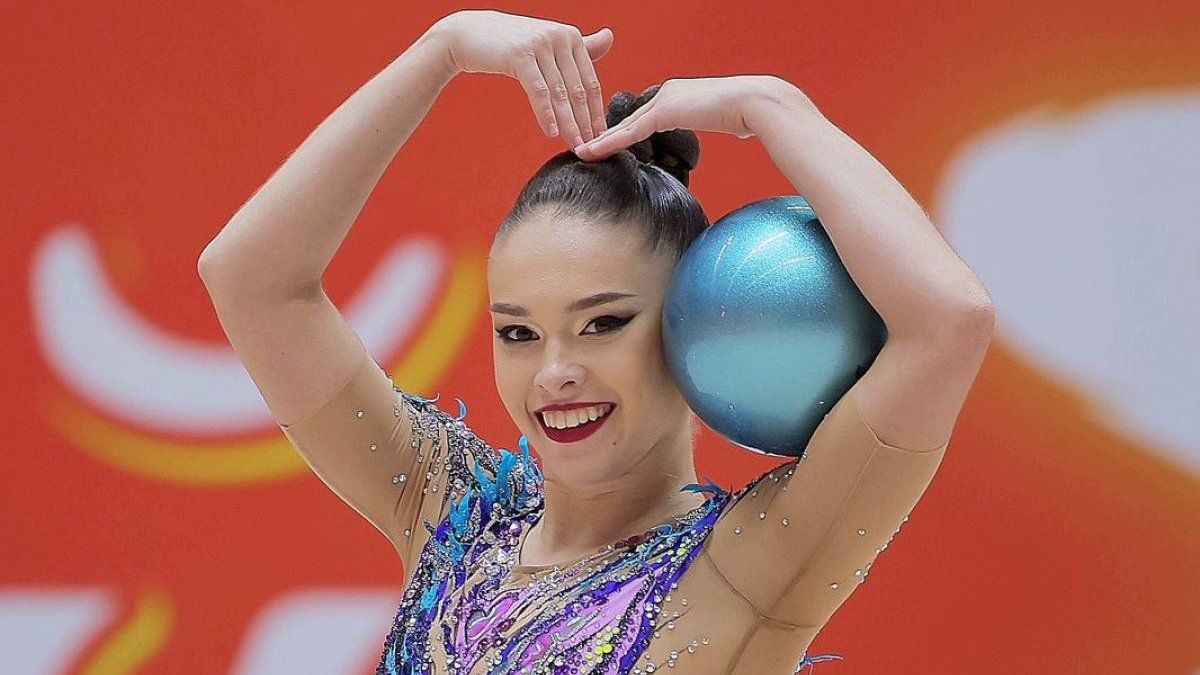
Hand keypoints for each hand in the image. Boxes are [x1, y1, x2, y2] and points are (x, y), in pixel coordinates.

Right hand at [430, 10, 613, 146]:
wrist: (470, 34)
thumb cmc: (511, 43)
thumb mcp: (548, 43)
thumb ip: (579, 46)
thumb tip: (609, 37)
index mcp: (570, 36)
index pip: (590, 81)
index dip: (596, 111)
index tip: (601, 136)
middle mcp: (559, 37)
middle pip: (577, 89)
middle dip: (584, 122)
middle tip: (589, 147)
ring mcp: (540, 44)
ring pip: (559, 92)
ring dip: (567, 122)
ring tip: (573, 144)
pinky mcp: (520, 54)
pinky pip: (538, 90)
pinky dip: (545, 113)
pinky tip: (550, 132)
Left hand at [573, 75, 788, 160]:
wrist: (755, 103)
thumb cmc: (750, 113)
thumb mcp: (730, 120)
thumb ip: (723, 123)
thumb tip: (739, 132)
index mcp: (678, 94)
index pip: (645, 117)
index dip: (625, 132)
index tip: (609, 144)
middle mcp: (666, 93)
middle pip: (630, 120)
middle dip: (606, 135)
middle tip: (585, 148)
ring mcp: (663, 99)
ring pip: (625, 126)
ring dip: (601, 141)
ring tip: (581, 153)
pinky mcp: (663, 111)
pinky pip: (630, 133)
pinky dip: (609, 144)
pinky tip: (592, 152)